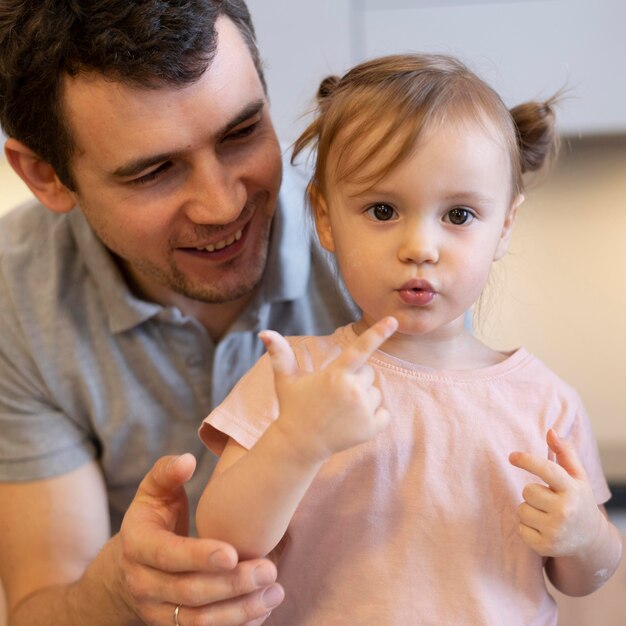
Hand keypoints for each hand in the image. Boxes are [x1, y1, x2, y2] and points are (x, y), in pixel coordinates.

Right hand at [115, 454, 283, 624]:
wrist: (124, 573)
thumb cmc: (151, 521)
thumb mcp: (152, 493)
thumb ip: (167, 473)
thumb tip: (187, 460)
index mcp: (138, 546)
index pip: (168, 555)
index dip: (199, 556)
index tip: (233, 552)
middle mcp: (144, 584)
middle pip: (189, 592)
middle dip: (231, 584)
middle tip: (268, 570)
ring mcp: (158, 612)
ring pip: (198, 621)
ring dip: (239, 611)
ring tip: (274, 592)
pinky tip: (263, 610)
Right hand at [259, 316, 397, 464]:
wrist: (300, 444)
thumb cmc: (293, 407)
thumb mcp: (285, 379)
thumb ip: (279, 354)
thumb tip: (263, 332)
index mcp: (335, 375)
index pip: (360, 348)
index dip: (378, 333)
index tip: (393, 320)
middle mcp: (352, 391)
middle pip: (368, 372)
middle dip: (355, 378)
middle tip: (334, 393)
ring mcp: (363, 410)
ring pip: (375, 392)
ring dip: (363, 397)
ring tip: (341, 408)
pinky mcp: (371, 428)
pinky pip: (384, 412)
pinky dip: (374, 415)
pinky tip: (352, 420)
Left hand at [509, 429, 603, 557]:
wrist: (591, 542)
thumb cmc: (579, 502)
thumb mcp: (577, 477)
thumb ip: (565, 453)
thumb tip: (550, 431)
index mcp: (573, 490)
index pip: (547, 470)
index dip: (528, 461)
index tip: (512, 456)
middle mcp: (566, 511)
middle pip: (528, 491)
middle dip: (533, 493)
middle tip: (547, 499)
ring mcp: (556, 531)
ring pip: (522, 509)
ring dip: (529, 510)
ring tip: (546, 515)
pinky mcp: (545, 547)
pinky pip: (520, 528)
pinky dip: (527, 528)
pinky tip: (543, 529)